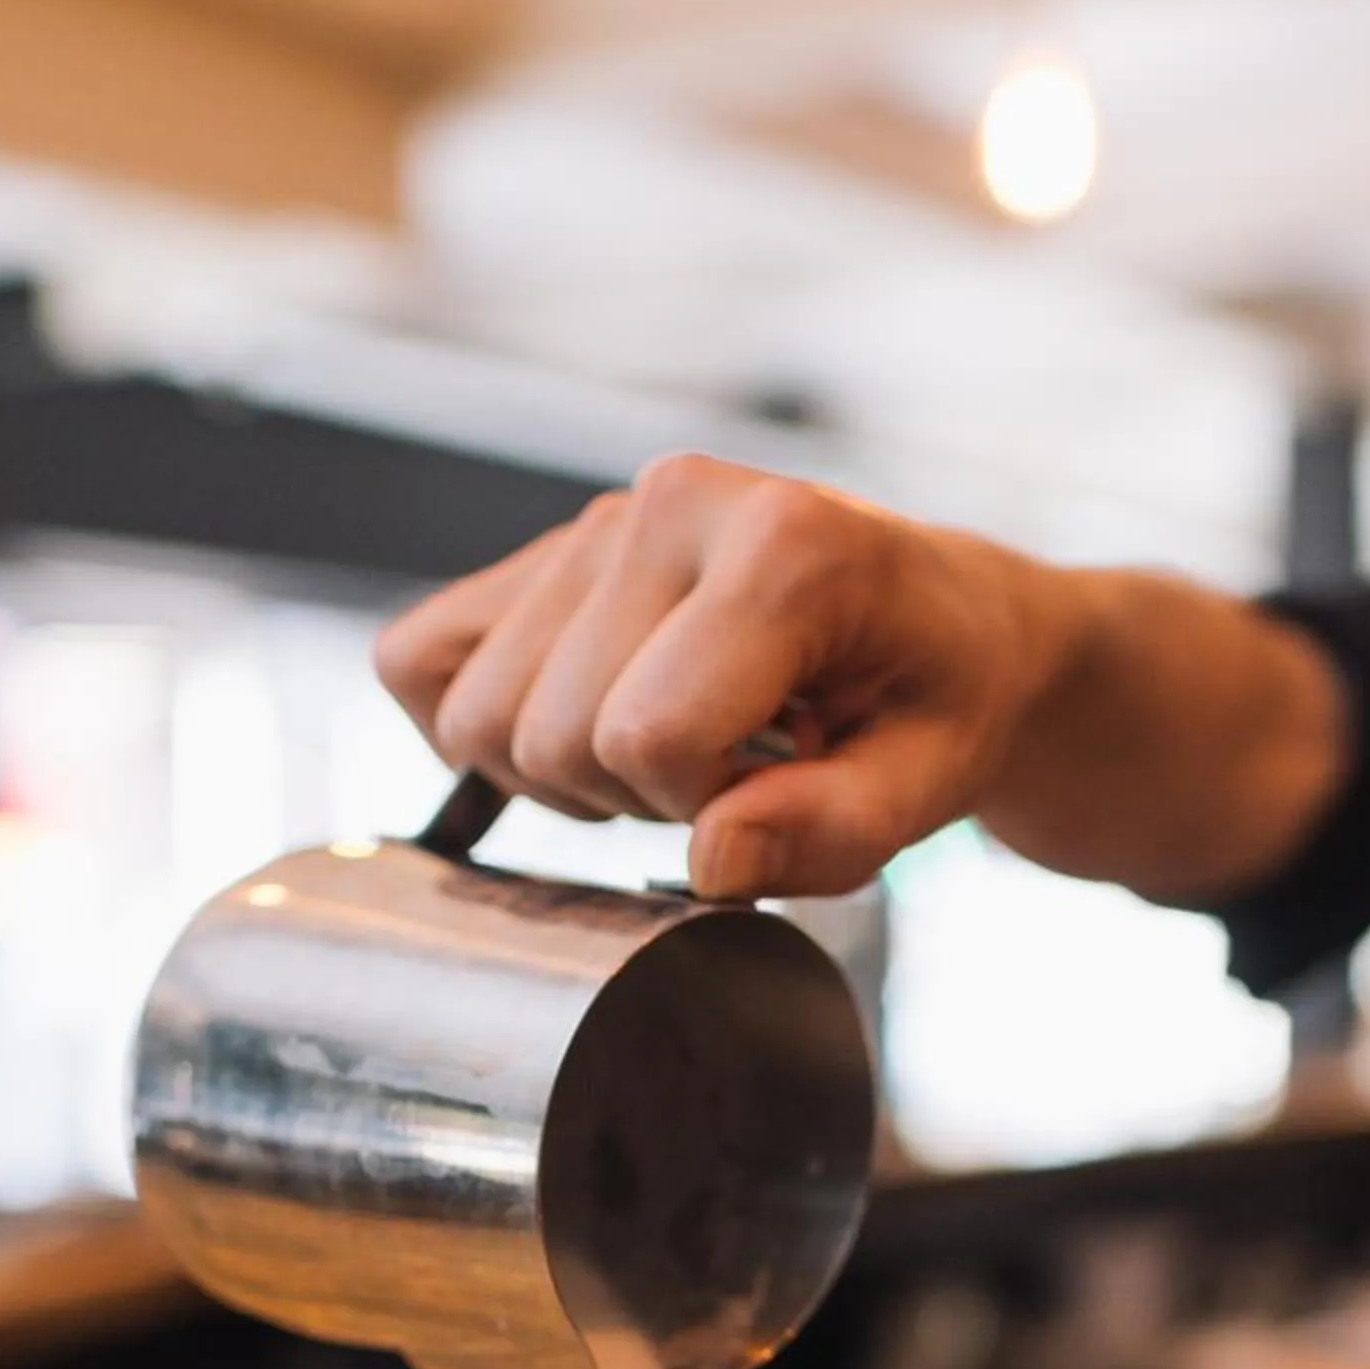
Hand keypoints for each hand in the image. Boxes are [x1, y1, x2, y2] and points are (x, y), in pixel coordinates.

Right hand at [373, 454, 1070, 899]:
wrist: (949, 625)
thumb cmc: (940, 701)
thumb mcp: (930, 783)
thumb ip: (827, 831)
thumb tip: (710, 866)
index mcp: (785, 546)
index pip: (648, 733)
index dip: (706, 811)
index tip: (784, 782)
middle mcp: (671, 502)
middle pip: (550, 732)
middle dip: (636, 797)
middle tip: (736, 771)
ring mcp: (595, 522)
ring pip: (474, 713)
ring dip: (566, 773)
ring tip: (677, 747)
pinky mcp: (542, 554)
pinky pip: (420, 659)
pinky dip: (485, 728)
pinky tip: (591, 727)